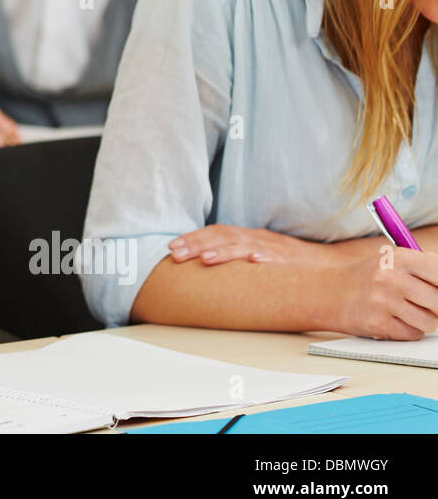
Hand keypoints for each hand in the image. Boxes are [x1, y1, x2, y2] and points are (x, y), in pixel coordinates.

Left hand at [167, 225, 341, 266]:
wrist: (328, 265)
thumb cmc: (287, 263)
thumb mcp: (257, 255)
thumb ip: (234, 257)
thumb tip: (201, 266)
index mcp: (247, 237)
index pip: (215, 232)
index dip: (193, 238)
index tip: (171, 247)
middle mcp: (257, 239)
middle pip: (223, 236)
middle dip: (197, 244)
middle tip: (175, 254)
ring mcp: (275, 248)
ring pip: (245, 246)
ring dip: (224, 251)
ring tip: (205, 259)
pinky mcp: (291, 261)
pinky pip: (278, 258)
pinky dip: (265, 257)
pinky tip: (254, 261)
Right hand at [330, 248, 437, 339]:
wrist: (330, 292)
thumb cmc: (372, 278)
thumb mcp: (395, 262)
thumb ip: (427, 270)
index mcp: (400, 258)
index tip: (437, 291)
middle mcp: (391, 278)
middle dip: (437, 307)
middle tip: (426, 303)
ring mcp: (383, 302)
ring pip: (430, 322)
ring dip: (424, 321)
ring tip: (408, 312)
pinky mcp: (378, 323)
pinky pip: (413, 334)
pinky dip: (408, 331)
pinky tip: (394, 320)